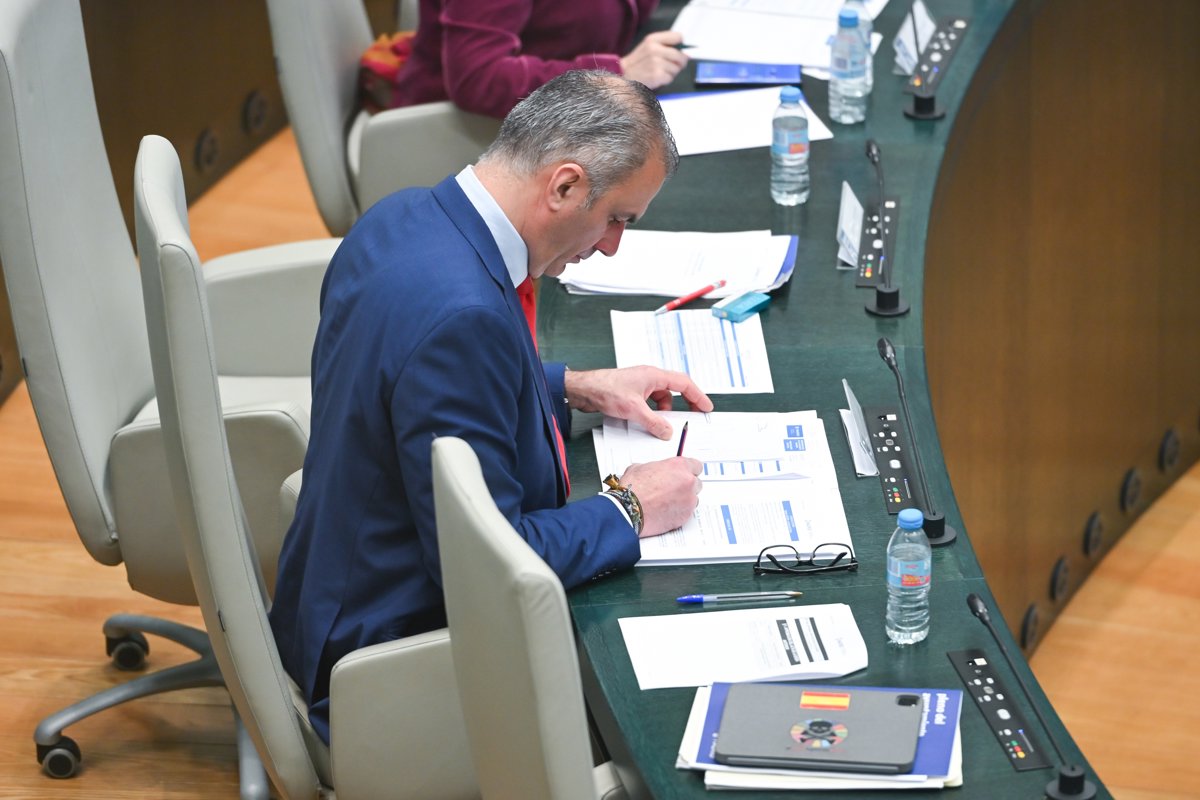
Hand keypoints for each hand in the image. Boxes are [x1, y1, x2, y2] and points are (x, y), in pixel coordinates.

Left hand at [565, 366, 713, 438]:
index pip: (684, 383)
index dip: (697, 395)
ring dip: (664, 412)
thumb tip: (667, 431)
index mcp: (654, 375)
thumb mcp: (634, 410)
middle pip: (674, 390)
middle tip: (692, 417)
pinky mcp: (632, 393)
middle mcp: (649, 378)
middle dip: (684, 404)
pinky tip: (648, 422)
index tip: (706, 407)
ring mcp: (641, 385)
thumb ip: (653, 422)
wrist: (585, 389)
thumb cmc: (606, 389)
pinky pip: (650, 403)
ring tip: (662, 425)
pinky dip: (652, 413)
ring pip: (661, 399)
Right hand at [620, 30, 688, 89]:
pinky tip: (657, 78)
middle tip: (671, 66)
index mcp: (653, 39)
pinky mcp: (656, 75)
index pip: (678, 37)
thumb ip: (666, 46)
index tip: (677, 51)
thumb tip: (687, 54)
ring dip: (671, 73)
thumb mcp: (648, 47)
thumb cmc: (638, 61)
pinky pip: (670, 78)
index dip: (681, 46)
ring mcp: (656, 62)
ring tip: (659, 72)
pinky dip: (666, 80)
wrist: (623, 74)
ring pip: (676, 68)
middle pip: (680, 56)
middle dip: (679, 63)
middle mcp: (655, 49)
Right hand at [620, 457, 702, 536]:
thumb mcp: (640, 467)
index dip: (688, 471)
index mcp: (679, 467)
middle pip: (696, 483)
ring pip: (693, 499)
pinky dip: (679, 512)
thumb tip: (655, 471)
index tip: (684, 474)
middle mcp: (687, 482)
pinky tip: (665, 511)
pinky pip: (687, 512)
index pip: (696, 466)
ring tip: (667, 502)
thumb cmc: (633, 489)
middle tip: (672, 489)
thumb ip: (655, 467)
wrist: (629, 509)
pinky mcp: (685, 516)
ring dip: (684, 499)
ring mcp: (688, 500)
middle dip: (686, 486)